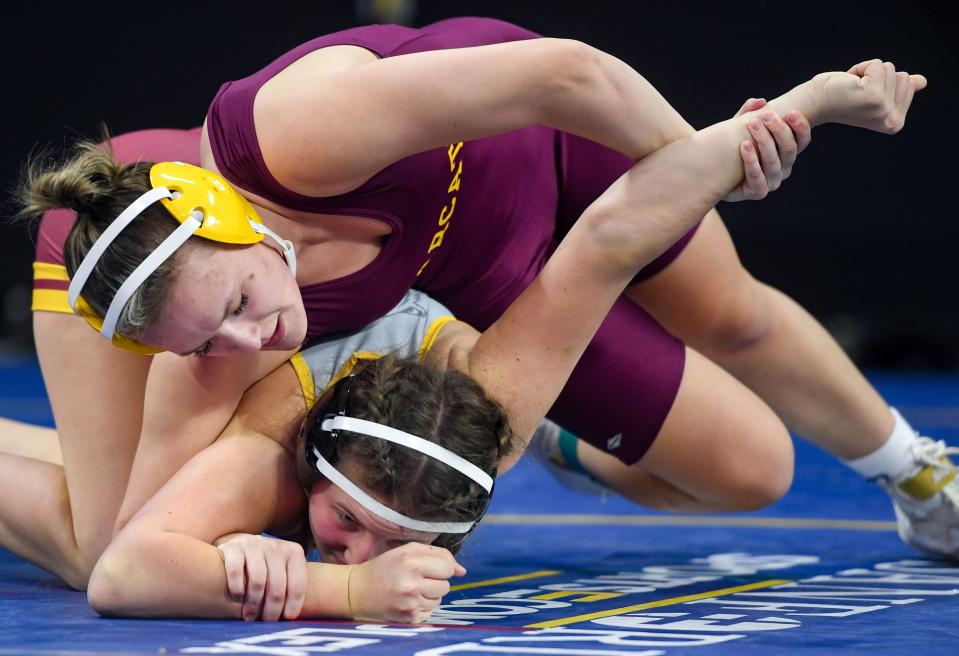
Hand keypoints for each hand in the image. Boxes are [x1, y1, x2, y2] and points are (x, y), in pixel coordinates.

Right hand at [215, 532, 306, 620]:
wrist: (240, 546)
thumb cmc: (267, 566)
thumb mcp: (283, 571)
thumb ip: (290, 588)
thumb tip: (290, 617)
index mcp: (293, 552)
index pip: (297, 584)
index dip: (293, 605)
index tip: (287, 618)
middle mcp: (276, 546)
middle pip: (277, 587)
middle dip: (272, 610)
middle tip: (266, 622)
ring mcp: (254, 544)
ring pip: (257, 581)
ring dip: (254, 604)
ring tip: (250, 616)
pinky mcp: (233, 547)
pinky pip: (236, 572)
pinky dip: (237, 589)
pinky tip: (238, 598)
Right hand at [349, 542, 465, 622]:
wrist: (356, 591)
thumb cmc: (384, 567)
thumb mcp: (407, 551)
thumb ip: (437, 555)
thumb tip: (463, 571)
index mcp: (411, 561)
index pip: (448, 567)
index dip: (441, 567)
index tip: (428, 568)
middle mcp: (411, 584)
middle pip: (446, 586)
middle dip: (435, 582)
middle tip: (416, 579)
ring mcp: (410, 604)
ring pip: (439, 600)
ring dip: (429, 595)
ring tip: (409, 590)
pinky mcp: (407, 619)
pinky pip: (429, 612)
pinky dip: (421, 607)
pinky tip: (406, 601)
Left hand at [724, 98, 811, 201]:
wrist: (716, 175)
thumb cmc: (733, 149)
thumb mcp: (739, 128)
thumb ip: (747, 114)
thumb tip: (760, 101)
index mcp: (786, 152)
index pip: (802, 140)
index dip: (800, 127)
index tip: (791, 112)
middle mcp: (783, 167)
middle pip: (789, 149)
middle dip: (778, 130)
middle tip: (765, 116)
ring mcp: (772, 181)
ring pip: (774, 161)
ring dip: (764, 141)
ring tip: (752, 125)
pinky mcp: (758, 191)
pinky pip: (757, 176)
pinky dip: (751, 161)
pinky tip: (744, 146)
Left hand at [814, 59, 926, 132]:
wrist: (813, 103)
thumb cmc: (840, 97)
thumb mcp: (874, 92)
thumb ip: (898, 90)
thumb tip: (922, 81)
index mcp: (896, 123)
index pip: (908, 82)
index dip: (883, 82)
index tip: (864, 95)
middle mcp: (892, 120)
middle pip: (902, 75)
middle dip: (877, 76)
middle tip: (856, 92)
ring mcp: (883, 109)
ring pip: (890, 69)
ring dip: (867, 72)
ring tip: (851, 88)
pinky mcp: (873, 96)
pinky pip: (878, 65)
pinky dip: (861, 67)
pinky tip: (847, 83)